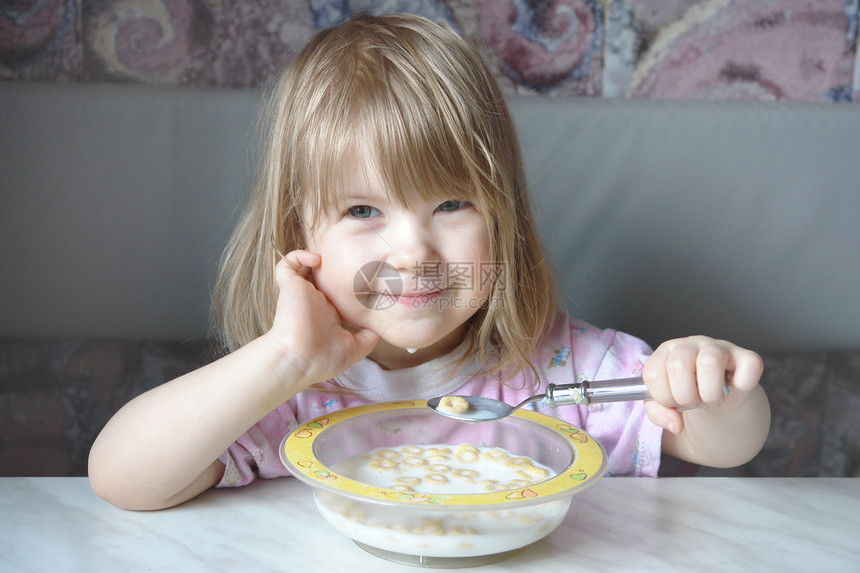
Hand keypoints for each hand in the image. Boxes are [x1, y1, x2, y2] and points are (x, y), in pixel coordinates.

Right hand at [267, 250, 378, 386]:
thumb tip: (381, 328)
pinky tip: (316, 260)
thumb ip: (368, 338)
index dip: (347, 285)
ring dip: (314, 258)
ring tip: (329, 258)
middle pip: (321, 278)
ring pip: (302, 267)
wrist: (298, 360)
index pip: (336, 294)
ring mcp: (302, 294)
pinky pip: (286, 265)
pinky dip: (298, 256)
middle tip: (351, 257)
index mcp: (328, 315)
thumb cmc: (323, 359)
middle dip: (333, 266)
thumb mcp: (354, 349)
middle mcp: (315, 302)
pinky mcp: (289, 287)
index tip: (364, 277)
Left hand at [642, 336, 763, 434]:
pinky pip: (749, 365)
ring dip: (709, 393)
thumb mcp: (667, 403)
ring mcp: (719, 347)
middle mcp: (690, 344)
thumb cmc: (688, 393)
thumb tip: (675, 425)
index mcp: (666, 352)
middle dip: (684, 397)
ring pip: (709, 363)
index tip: (672, 403)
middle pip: (678, 366)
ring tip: (711, 398)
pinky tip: (734, 389)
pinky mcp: (746, 356)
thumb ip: (659, 413)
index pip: (653, 372)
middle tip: (693, 402)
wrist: (719, 395)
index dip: (662, 396)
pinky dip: (741, 384)